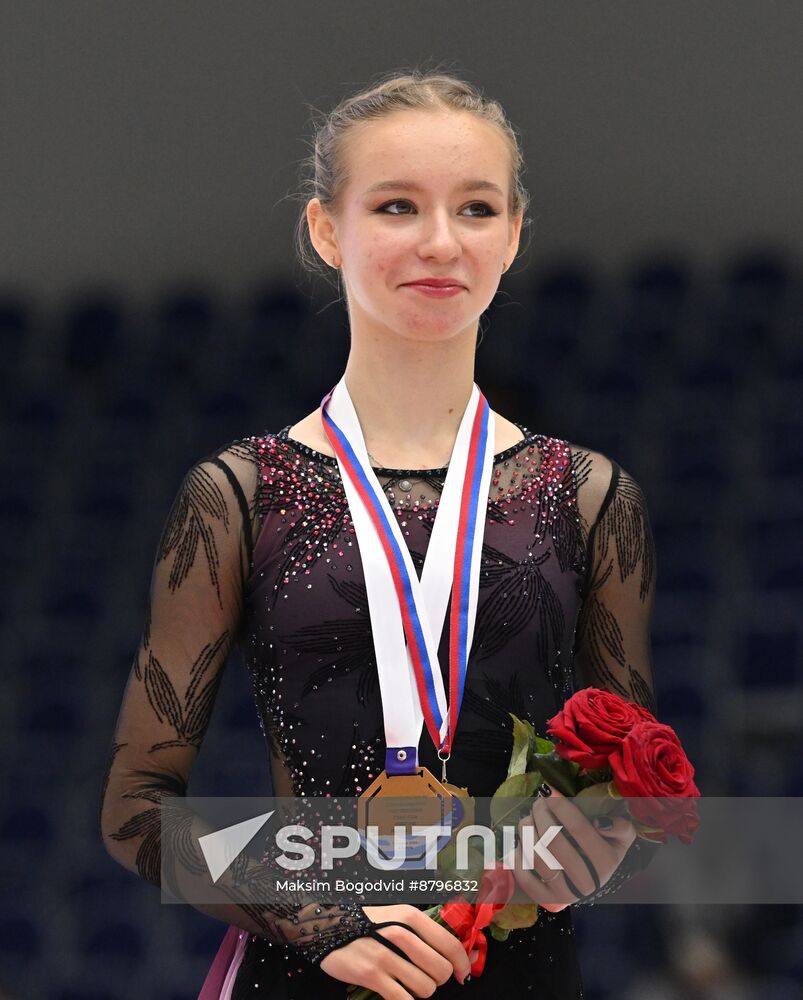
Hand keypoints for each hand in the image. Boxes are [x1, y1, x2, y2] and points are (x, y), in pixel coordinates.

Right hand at [319, 903, 471, 999]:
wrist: (328, 926)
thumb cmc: (368, 923)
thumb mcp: (397, 916)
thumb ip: (425, 933)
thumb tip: (461, 956)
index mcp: (410, 916)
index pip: (449, 944)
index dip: (462, 964)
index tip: (463, 975)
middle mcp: (400, 933)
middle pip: (440, 970)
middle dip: (438, 979)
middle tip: (427, 976)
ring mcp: (385, 955)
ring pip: (425, 988)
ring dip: (421, 990)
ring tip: (408, 982)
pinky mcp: (371, 975)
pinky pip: (402, 999)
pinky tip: (398, 992)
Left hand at [511, 785, 636, 911]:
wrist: (595, 876)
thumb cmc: (606, 847)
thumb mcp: (622, 834)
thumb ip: (620, 825)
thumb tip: (599, 823)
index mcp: (606, 863)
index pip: (578, 828)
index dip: (561, 806)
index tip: (548, 790)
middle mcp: (586, 883)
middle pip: (553, 840)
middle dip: (541, 813)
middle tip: (538, 802)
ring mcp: (566, 895)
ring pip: (536, 855)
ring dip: (527, 829)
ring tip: (528, 817)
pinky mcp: (547, 901)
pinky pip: (524, 876)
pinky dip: (518, 854)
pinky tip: (522, 840)